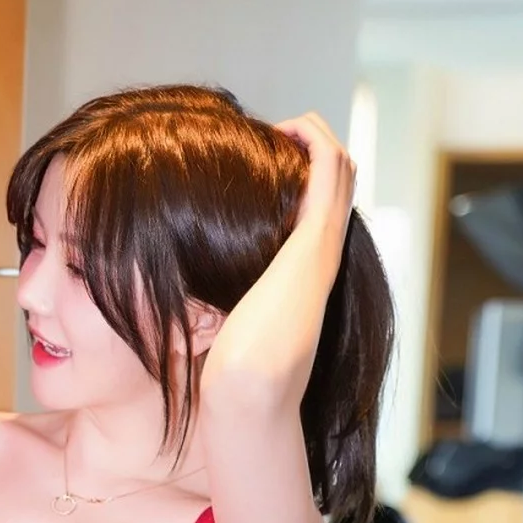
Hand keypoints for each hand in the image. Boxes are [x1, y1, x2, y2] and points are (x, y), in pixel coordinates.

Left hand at [199, 111, 356, 407]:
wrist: (248, 394)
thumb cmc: (231, 381)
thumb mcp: (220, 336)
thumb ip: (211, 317)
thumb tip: (181, 318)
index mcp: (300, 279)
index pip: (315, 213)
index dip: (298, 181)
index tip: (259, 168)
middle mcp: (318, 260)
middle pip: (338, 183)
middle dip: (309, 150)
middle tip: (271, 137)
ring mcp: (322, 248)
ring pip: (342, 168)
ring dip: (314, 138)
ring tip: (278, 128)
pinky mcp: (315, 241)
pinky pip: (330, 169)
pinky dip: (314, 139)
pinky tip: (284, 128)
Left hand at [272, 110, 356, 255]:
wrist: (319, 238)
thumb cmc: (310, 232)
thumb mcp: (307, 207)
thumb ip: (303, 190)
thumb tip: (281, 183)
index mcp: (343, 176)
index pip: (323, 145)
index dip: (300, 142)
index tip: (279, 149)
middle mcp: (346, 163)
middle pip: (319, 130)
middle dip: (296, 131)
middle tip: (274, 141)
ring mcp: (340, 156)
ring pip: (314, 125)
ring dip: (292, 129)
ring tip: (273, 139)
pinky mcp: (329, 153)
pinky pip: (306, 126)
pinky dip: (289, 127)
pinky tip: (275, 136)